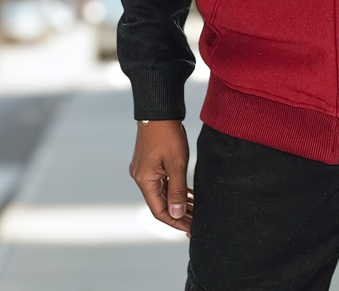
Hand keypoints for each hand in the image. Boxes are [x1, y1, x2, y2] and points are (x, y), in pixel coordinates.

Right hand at [129, 120, 193, 236]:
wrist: (159, 109)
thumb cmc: (168, 134)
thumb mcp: (176, 164)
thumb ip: (177, 190)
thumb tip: (176, 214)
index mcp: (145, 180)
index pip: (159, 211)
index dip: (175, 221)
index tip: (190, 228)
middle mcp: (141, 177)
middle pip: (160, 203)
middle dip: (178, 213)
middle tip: (196, 222)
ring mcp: (145, 169)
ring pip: (163, 192)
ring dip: (178, 201)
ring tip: (196, 210)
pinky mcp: (150, 162)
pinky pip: (163, 181)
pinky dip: (175, 189)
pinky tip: (189, 194)